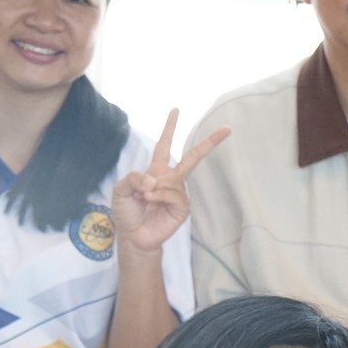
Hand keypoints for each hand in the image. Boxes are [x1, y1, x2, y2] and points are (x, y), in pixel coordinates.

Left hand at [111, 110, 229, 253]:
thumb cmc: (127, 212)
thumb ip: (132, 177)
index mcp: (156, 171)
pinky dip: (160, 197)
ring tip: (144, 198)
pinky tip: (152, 203)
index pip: (164, 145)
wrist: (132, 236)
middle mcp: (170, 179)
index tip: (176, 110)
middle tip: (227, 129)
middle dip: (209, 142)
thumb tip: (154, 179)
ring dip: (155, 188)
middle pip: (192, 156)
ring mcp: (178, 194)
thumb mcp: (121, 189)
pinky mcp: (182, 208)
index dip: (169, 128)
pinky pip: (175, 195)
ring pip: (173, 180)